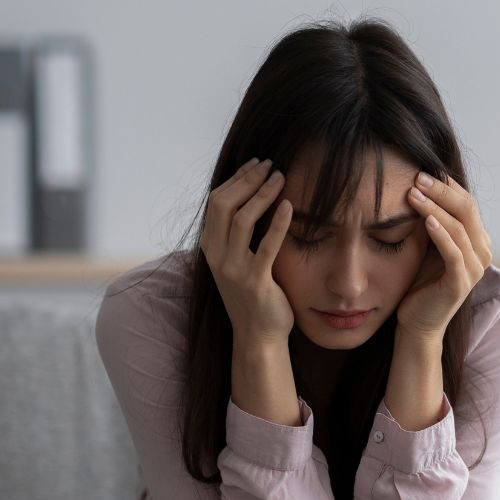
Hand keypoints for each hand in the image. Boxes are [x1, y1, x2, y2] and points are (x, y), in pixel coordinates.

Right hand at [200, 157, 295, 347]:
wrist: (258, 335)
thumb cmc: (254, 294)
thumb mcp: (239, 259)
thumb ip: (240, 234)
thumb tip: (254, 198)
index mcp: (210, 247)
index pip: (217, 202)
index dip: (236, 179)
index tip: (256, 163)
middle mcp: (216, 256)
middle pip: (224, 205)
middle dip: (247, 180)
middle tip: (270, 164)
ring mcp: (233, 269)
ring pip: (242, 220)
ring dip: (261, 194)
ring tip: (280, 177)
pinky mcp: (255, 282)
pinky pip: (266, 247)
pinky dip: (277, 223)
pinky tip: (289, 205)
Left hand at [397, 172, 492, 340]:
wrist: (417, 322)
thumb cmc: (420, 281)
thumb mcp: (427, 243)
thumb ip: (432, 219)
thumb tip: (419, 183)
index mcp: (477, 239)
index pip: (466, 202)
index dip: (446, 185)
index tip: (421, 170)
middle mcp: (482, 251)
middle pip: (466, 209)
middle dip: (441, 191)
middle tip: (417, 177)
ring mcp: (474, 268)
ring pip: (458, 228)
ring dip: (435, 208)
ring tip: (414, 193)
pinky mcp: (461, 283)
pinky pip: (453, 252)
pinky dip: (441, 234)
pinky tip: (426, 220)